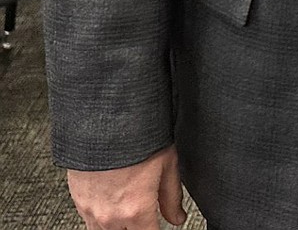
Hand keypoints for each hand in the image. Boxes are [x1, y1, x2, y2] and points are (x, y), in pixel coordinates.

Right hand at [68, 144, 185, 229]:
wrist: (103, 119)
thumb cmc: (137, 137)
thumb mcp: (167, 163)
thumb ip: (172, 196)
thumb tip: (177, 217)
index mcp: (135, 211)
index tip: (159, 224)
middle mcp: (110, 217)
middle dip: (137, 227)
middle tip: (145, 213)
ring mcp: (91, 211)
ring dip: (118, 226)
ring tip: (129, 208)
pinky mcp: (78, 201)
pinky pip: (90, 221)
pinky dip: (102, 217)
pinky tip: (112, 200)